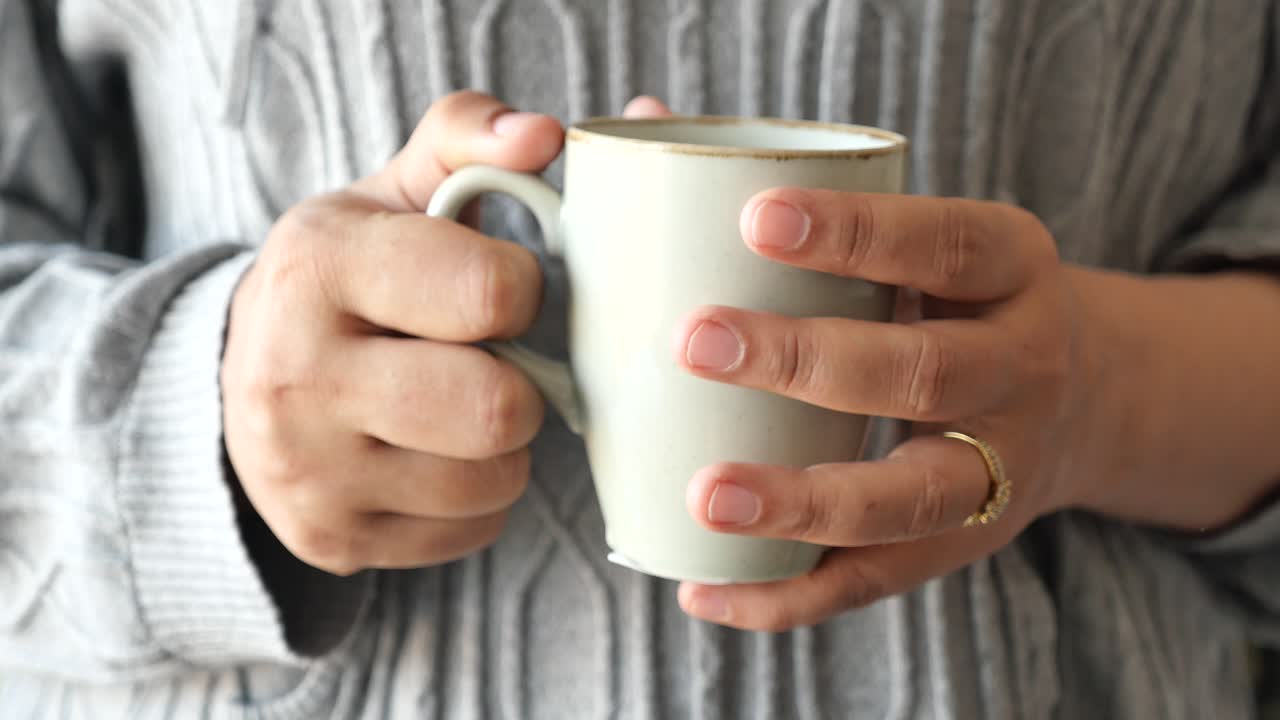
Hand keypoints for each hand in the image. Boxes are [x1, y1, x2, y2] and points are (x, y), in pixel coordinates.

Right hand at [223, 92, 669, 575]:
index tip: (499, 289)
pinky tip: (437, 455)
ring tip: (463, 407)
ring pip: (494, 480)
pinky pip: (474, 531)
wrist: (249, 376)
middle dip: (521, 383)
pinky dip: (479, 496)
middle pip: (498, 410)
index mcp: (318, 266)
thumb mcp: (396, 190)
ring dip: (506, 446)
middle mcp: (295, 377)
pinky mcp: (329, 540)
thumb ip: (469, 138)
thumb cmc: (352, 274)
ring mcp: (306, 473)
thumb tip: (542, 135)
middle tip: (492, 362)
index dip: (522, 290)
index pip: (489, 294)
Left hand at [673, 188, 1098, 630]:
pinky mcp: (960, 544)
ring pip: (909, 497)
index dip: (858, 232)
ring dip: (803, 499)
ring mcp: (999, 467)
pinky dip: (788, 594)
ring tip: (704, 496)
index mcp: (1011, 269)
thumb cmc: (953, 296)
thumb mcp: (927, 236)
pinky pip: (875, 583)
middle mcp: (1022, 367)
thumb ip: (811, 198)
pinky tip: (704, 587)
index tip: (754, 218)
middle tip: (694, 340)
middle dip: (806, 360)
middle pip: (923, 373)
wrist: (1082, 397)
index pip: (944, 241)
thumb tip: (645, 125)